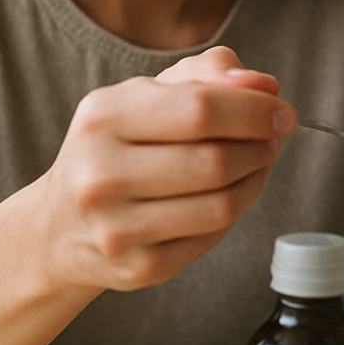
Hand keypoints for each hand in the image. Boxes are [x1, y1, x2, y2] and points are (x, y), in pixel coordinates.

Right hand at [32, 46, 295, 294]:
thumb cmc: (117, 147)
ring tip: (259, 161)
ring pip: (220, 204)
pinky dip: (237, 210)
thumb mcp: (145, 95)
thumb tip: (264, 85)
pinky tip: (234, 192)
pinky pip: (212, 237)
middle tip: (274, 138)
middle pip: (215, 160)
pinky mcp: (139, 268)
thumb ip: (206, 75)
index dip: (254, 110)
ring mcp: (118, 228)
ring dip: (256, 179)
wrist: (60, 226)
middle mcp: (101, 175)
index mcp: (103, 118)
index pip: (200, 108)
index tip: (283, 112)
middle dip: (260, 146)